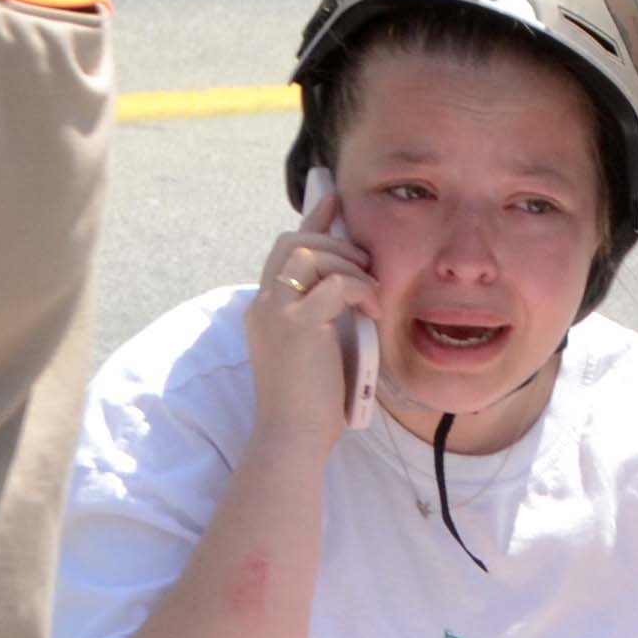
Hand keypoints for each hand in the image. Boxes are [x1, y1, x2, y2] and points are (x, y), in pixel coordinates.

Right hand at [249, 187, 377, 455]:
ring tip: (371, 292)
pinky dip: (359, 289)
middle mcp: (264, 305)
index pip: (286, 252)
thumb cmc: (310, 407)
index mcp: (266, 310)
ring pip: (310, 254)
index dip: (312, 223)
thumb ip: (323, 320)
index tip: (333, 200)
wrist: (292, 437)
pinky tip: (374, 310)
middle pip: (294, 242)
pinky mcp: (297, 324)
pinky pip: (333, 282)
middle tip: (366, 261)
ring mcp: (276, 311)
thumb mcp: (315, 353)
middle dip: (335, 241)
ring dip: (349, 264)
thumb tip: (354, 294)